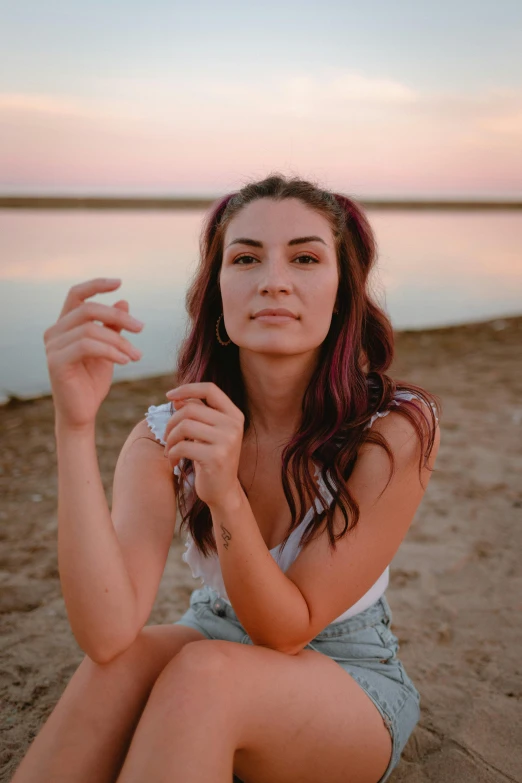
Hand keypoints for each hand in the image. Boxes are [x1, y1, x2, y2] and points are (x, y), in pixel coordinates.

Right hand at [44, 278, 143, 430]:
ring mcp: (52, 347)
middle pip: (88, 309)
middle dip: (118, 316)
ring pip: (91, 329)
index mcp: (64, 325)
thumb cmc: (92, 381)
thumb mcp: (109, 349)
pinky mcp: (56, 362)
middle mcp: (54, 332)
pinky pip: (87, 346)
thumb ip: (113, 327)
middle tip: (141, 328)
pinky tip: (125, 361)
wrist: (81, 413)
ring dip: (119, 341)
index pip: (76, 295)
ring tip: (136, 355)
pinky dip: (111, 351)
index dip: (96, 285)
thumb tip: (123, 301)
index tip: (119, 282)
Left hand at [163, 382, 244, 507]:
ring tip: (170, 450)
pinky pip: (182, 446)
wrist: (223, 491)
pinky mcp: (216, 457)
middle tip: (167, 437)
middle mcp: (233, 425)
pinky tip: (174, 462)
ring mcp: (227, 441)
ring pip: (184, 426)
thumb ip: (196, 414)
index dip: (187, 388)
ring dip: (170, 439)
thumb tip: (176, 398)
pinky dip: (172, 453)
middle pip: (191, 409)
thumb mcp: (206, 433)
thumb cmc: (211, 459)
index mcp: (234, 415)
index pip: (210, 389)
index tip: (169, 396)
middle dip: (172, 422)